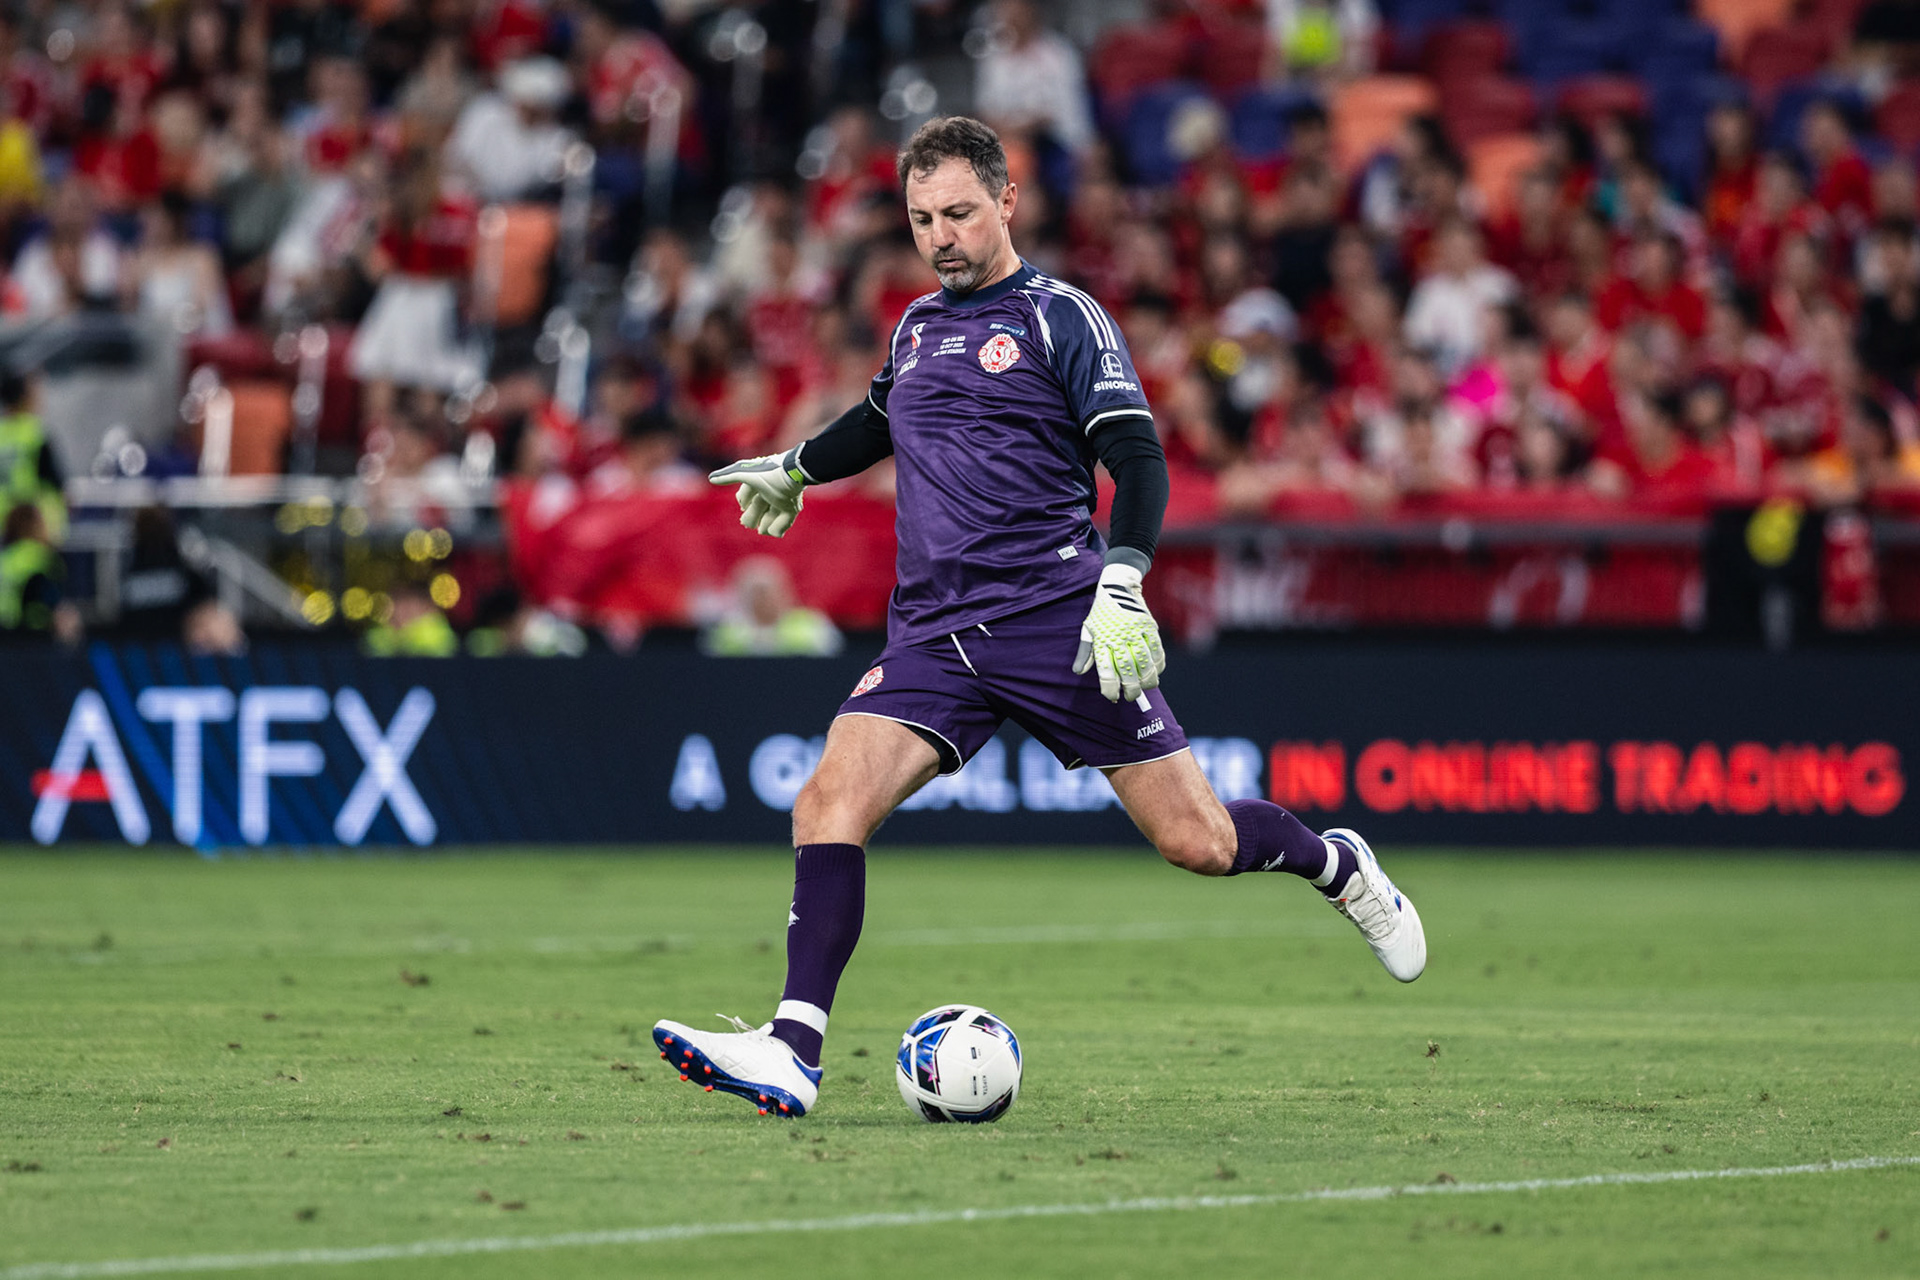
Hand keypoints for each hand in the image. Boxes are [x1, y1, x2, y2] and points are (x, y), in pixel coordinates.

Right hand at [709, 450, 805, 536]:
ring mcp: (782, 501)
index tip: (744, 506)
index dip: (744, 501)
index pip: (747, 495)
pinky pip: (785, 522)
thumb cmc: (767, 473)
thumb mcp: (745, 472)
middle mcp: (770, 492)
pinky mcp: (792, 508)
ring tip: (761, 530)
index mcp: (759, 482)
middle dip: (752, 516)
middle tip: (746, 523)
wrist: (792, 474)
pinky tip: (772, 530)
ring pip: (771, 517)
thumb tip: (711, 478)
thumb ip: (729, 476)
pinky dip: (778, 528)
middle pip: (758, 507)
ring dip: (765, 525)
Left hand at [1072, 563, 1166, 702]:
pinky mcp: (1149, 627)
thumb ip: (1085, 652)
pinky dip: (1159, 665)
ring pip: (1145, 664)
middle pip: (1127, 672)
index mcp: (1101, 640)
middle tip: (1131, 697)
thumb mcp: (1088, 629)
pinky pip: (1157, 651)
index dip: (1110, 689)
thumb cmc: (1101, 611)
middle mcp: (1118, 638)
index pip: (1105, 672)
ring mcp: (1135, 632)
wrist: (1118, 585)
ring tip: (1145, 687)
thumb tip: (1079, 672)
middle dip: (1131, 690)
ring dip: (1147, 680)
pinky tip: (1156, 672)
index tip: (1113, 697)